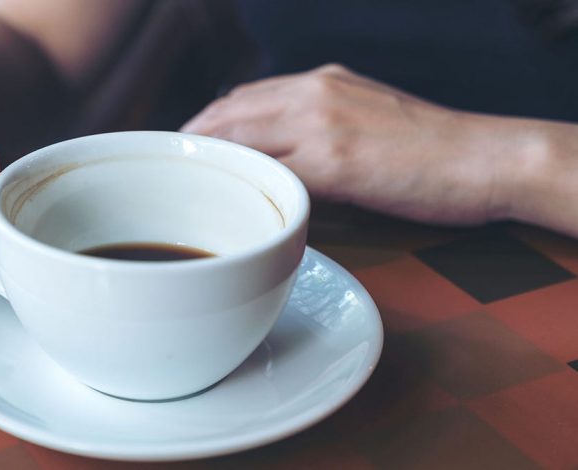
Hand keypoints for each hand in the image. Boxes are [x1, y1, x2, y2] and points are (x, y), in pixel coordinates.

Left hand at [181, 64, 513, 225]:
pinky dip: (246, 188)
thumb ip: (319, 122)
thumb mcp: (366, 113)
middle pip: (228, 114)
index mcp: (320, 82)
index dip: (206, 123)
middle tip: (170, 171)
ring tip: (184, 190)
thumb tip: (281, 150)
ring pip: (242, 139)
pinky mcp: (338, 163)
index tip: (187, 148)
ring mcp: (323, 126)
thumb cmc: (429, 144)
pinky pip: (274, 174)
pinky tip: (227, 206)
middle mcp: (314, 94)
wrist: (484, 158)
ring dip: (209, 165)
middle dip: (193, 143)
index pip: (242, 97)